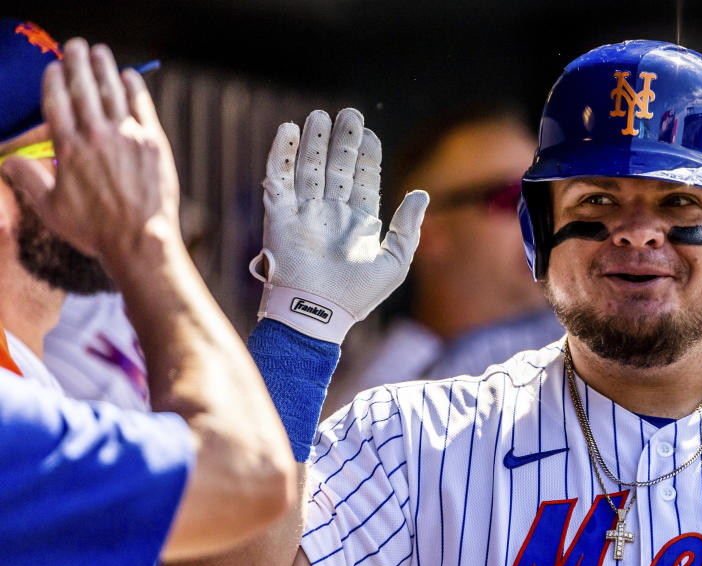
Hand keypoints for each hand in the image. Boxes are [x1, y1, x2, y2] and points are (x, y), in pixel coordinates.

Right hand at [0, 39, 179, 266]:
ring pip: (112, 90)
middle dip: (76, 62)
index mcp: (67, 147)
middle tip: (75, 45)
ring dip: (104, 67)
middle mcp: (95, 135)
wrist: (140, 239)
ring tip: (100, 52)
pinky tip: (130, 76)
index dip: (54, 79)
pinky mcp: (153, 142)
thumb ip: (28, 179)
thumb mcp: (50, 208)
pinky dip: (135, 87)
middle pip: (82, 87)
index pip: (56, 101)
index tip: (54, 67)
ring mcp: (126, 136)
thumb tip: (8, 161)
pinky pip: (142, 105)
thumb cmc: (94, 229)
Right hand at [251, 108, 427, 342]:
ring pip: (309, 167)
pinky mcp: (277, 216)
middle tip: (348, 114)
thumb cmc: (357, 296)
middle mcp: (330, 214)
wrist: (316, 313)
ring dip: (314, 141)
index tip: (369, 134)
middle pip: (335, 168)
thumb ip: (408, 227)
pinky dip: (282, 154)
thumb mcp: (395, 262)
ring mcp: (304, 213)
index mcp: (358, 223)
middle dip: (341, 141)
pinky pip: (278, 178)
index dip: (365, 156)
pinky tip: (289, 131)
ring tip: (320, 116)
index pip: (362, 180)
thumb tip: (422, 193)